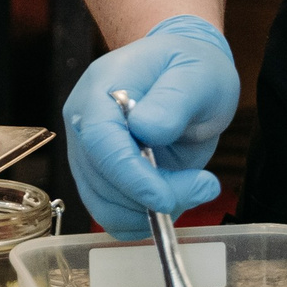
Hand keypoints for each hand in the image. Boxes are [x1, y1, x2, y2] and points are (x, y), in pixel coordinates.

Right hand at [63, 15, 238, 238]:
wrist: (183, 74)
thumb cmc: (191, 68)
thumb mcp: (199, 74)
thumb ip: (174, 99)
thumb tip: (146, 129)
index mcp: (102, 88)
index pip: (100, 140)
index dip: (129, 175)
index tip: (165, 197)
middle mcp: (84, 120)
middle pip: (102, 178)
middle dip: (153, 196)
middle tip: (203, 184)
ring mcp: (85, 150)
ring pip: (104, 204)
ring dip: (150, 210)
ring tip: (191, 186)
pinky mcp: (95, 174)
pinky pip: (109, 212)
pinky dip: (140, 218)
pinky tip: (170, 196)